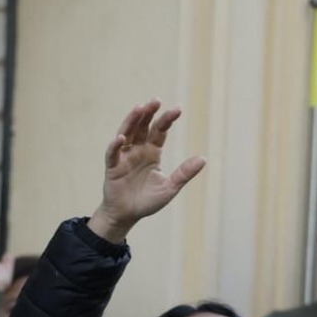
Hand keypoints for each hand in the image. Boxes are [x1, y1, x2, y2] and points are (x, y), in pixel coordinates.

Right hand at [85, 100, 205, 244]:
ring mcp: (124, 156)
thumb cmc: (147, 201)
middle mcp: (138, 150)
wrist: (127, 215)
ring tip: (139, 108)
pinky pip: (112, 153)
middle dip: (149, 113)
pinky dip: (115, 145)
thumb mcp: (169, 188)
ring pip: (127, 133)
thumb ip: (184, 173)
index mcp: (152, 152)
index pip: (160, 131)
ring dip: (132, 120)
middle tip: (156, 100)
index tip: (178, 110)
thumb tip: (203, 159)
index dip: (167, 120)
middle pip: (143, 126)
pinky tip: (121, 138)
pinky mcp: (112, 167)